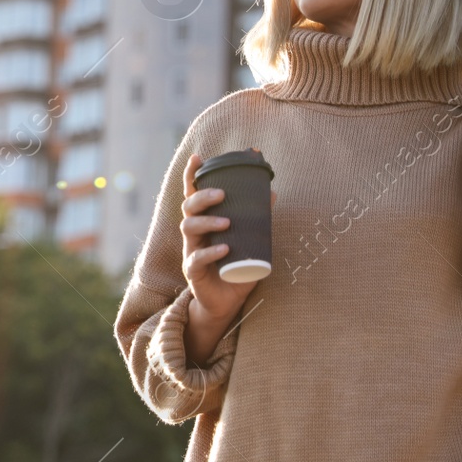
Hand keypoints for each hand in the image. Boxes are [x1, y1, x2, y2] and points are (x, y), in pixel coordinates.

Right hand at [181, 152, 272, 325]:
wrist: (227, 303)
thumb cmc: (237, 267)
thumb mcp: (250, 241)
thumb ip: (258, 219)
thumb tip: (272, 192)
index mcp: (205, 222)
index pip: (193, 194)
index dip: (192, 176)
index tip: (198, 158)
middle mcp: (194, 233)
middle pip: (188, 207)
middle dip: (203, 197)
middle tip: (222, 195)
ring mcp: (191, 251)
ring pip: (188, 228)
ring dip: (207, 222)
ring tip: (227, 223)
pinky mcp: (193, 271)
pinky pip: (196, 258)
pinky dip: (210, 252)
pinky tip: (224, 249)